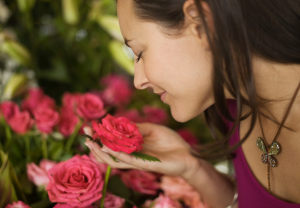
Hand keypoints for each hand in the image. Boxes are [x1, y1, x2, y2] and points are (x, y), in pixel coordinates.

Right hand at [84, 122, 200, 176]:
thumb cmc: (170, 141)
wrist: (187, 154)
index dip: (100, 135)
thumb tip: (120, 122)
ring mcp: (138, 161)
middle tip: (85, 134)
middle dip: (95, 144)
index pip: (112, 142)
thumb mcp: (151, 129)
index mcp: (133, 146)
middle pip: (109, 152)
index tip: (90, 126)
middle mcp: (132, 154)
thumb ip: (136, 127)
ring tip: (91, 143)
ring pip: (114, 160)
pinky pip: (128, 160)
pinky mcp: (145, 164)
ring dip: (101, 152)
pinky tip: (107, 148)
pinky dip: (117, 154)